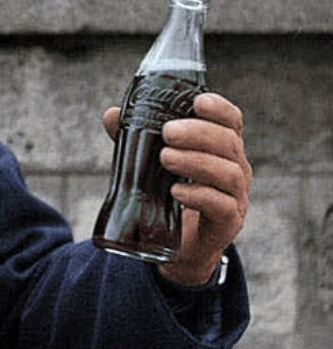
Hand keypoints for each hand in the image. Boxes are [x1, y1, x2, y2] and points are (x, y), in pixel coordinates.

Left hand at [102, 93, 251, 285]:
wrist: (178, 247)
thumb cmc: (168, 195)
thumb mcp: (151, 163)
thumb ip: (135, 138)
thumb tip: (111, 115)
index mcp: (220, 148)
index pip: (231, 121)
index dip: (219, 108)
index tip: (198, 101)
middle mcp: (235, 169)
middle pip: (228, 142)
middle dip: (198, 133)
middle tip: (167, 132)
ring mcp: (236, 197)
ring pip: (228, 173)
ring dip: (196, 161)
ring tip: (164, 158)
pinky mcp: (228, 223)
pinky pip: (222, 206)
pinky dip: (199, 195)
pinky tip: (176, 192)